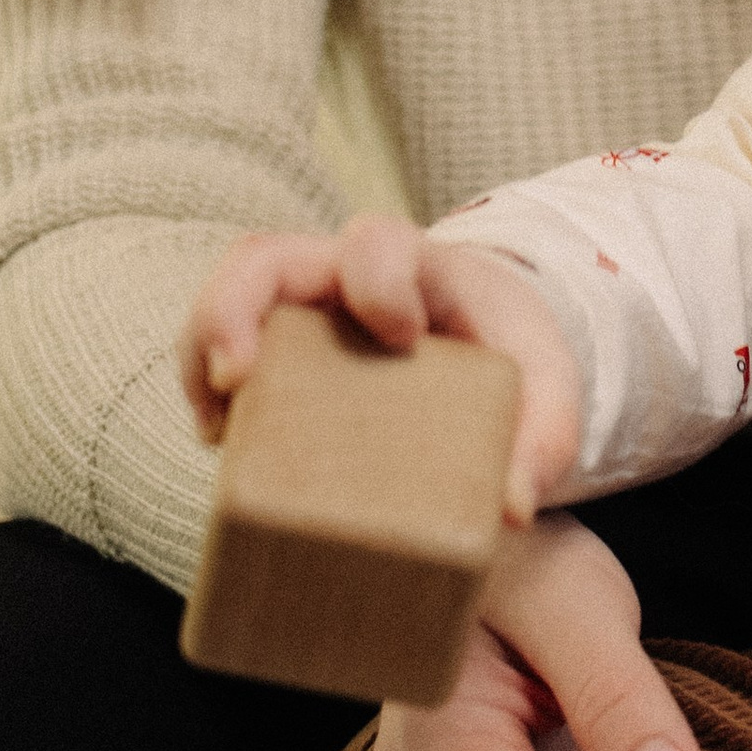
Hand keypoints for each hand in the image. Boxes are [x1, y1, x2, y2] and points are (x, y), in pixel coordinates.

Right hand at [181, 216, 585, 520]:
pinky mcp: (273, 345)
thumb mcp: (547, 391)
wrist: (485, 344)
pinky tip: (219, 438)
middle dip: (237, 305)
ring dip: (204, 347)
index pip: (381, 242)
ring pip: (228, 295)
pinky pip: (218, 341)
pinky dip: (205, 383)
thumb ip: (545, 441)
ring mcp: (300, 304)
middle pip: (268, 255)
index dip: (377, 279)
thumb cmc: (510, 357)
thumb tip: (513, 508)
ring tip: (214, 425)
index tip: (397, 336)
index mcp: (418, 268)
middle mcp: (344, 273)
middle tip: (238, 376)